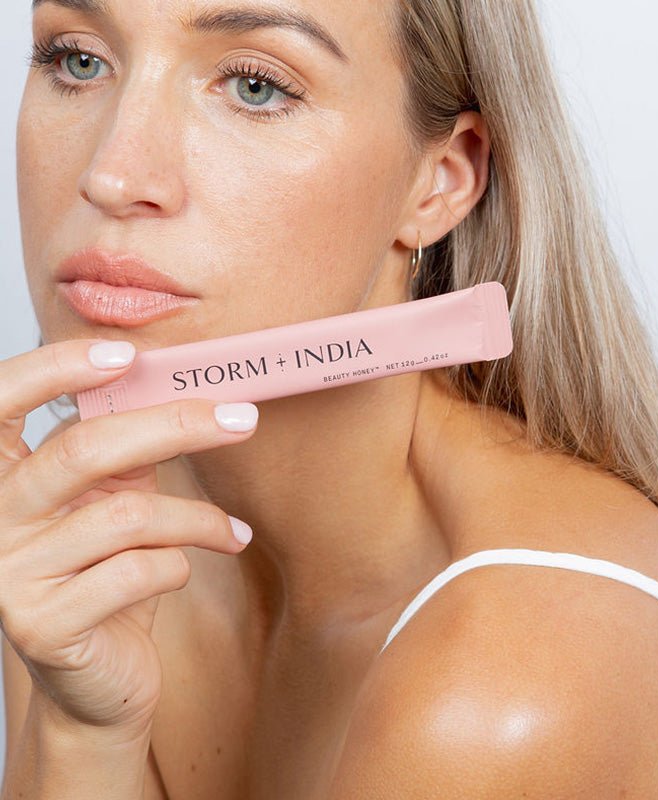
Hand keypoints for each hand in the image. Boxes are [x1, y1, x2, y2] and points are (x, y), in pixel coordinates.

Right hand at [0, 339, 257, 737]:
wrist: (99, 674)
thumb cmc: (110, 575)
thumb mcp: (113, 502)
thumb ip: (127, 453)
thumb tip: (180, 390)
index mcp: (4, 477)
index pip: (1, 402)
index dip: (55, 368)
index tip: (126, 354)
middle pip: (85, 451)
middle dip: (177, 426)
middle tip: (242, 419)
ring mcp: (9, 575)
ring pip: (128, 516)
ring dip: (198, 520)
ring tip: (231, 531)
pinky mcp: (42, 625)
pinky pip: (139, 571)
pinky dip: (182, 564)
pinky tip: (188, 570)